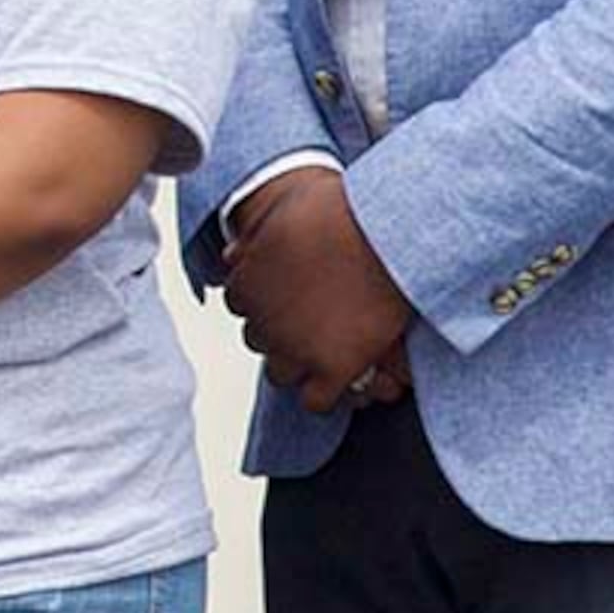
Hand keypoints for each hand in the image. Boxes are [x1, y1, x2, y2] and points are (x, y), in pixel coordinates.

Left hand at [222, 166, 415, 414]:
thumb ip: (253, 238)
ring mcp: (295, 348)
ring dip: (298, 364)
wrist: (383, 233)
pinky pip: (315, 401)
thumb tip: (230, 255)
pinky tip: (343, 378)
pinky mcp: (334, 368)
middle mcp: (262, 322)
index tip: (291, 298)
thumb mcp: (281, 212)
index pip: (242, 306)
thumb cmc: (340, 211)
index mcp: (244, 286)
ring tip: (327, 350)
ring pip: (279, 373)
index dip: (268, 302)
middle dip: (280, 333)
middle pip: (258, 340)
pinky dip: (325, 394)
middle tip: (311, 323)